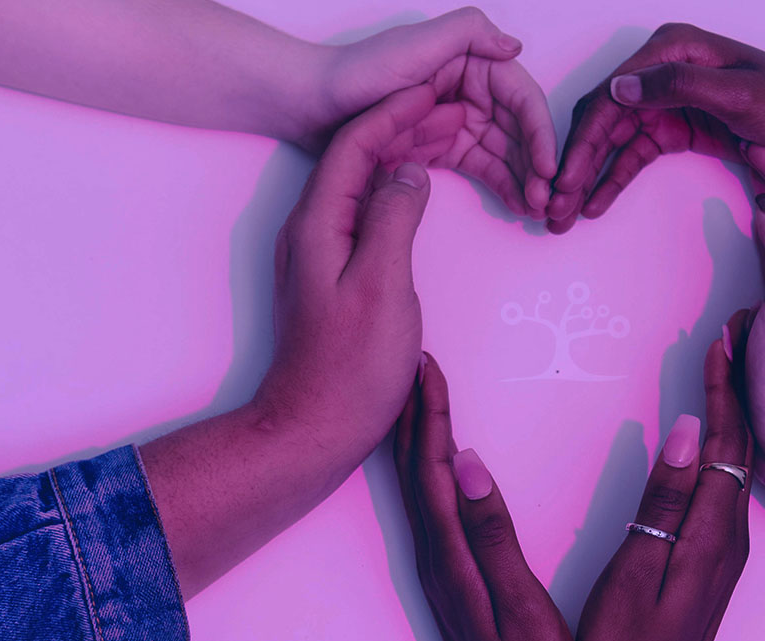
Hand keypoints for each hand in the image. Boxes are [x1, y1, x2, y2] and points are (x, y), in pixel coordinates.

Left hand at [254, 86, 440, 461]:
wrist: (315, 426)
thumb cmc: (350, 367)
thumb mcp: (383, 286)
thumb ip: (394, 219)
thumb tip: (409, 171)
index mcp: (319, 224)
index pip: (355, 144)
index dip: (394, 111)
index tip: (433, 90)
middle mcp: (313, 229)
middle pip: (356, 156)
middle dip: (402, 125)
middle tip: (452, 110)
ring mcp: (322, 251)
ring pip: (362, 182)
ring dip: (401, 155)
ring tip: (445, 138)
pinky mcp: (336, 272)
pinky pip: (367, 211)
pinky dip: (397, 190)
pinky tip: (420, 191)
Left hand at [297, 7, 556, 217]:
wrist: (308, 105)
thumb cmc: (357, 73)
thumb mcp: (415, 45)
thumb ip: (468, 34)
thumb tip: (514, 45)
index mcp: (468, 60)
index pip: (519, 97)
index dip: (539, 132)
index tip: (547, 167)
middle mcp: (467, 88)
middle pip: (517, 128)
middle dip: (536, 163)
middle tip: (545, 199)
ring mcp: (452, 120)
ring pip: (503, 151)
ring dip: (524, 178)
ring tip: (535, 209)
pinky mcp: (438, 147)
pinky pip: (480, 167)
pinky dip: (500, 184)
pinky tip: (516, 204)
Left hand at [394, 354, 580, 640]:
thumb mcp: (518, 606)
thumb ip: (491, 536)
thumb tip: (467, 465)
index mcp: (450, 559)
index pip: (432, 472)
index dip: (429, 417)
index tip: (427, 368)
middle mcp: (436, 561)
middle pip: (416, 474)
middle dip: (416, 416)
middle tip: (419, 366)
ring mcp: (440, 572)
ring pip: (419, 490)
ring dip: (418, 440)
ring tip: (420, 399)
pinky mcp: (452, 580)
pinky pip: (430, 509)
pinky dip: (428, 473)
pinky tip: (438, 467)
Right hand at [547, 23, 764, 232]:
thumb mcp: (739, 94)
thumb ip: (678, 85)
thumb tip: (619, 88)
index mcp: (673, 50)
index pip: (609, 97)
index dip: (581, 142)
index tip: (562, 179)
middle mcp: (662, 70)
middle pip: (602, 119)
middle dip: (574, 164)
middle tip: (552, 206)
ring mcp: (667, 99)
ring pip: (611, 140)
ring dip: (586, 177)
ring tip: (564, 213)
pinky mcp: (677, 126)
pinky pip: (634, 153)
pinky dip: (612, 179)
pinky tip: (593, 204)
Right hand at [576, 322, 751, 640]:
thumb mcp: (638, 574)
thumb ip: (663, 503)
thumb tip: (686, 433)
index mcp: (713, 535)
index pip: (726, 444)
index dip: (725, 388)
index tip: (722, 341)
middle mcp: (729, 538)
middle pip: (740, 447)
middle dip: (735, 389)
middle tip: (730, 339)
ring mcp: (724, 552)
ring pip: (735, 466)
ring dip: (730, 414)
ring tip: (723, 372)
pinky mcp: (712, 562)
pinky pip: (725, 487)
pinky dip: (720, 447)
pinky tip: (707, 441)